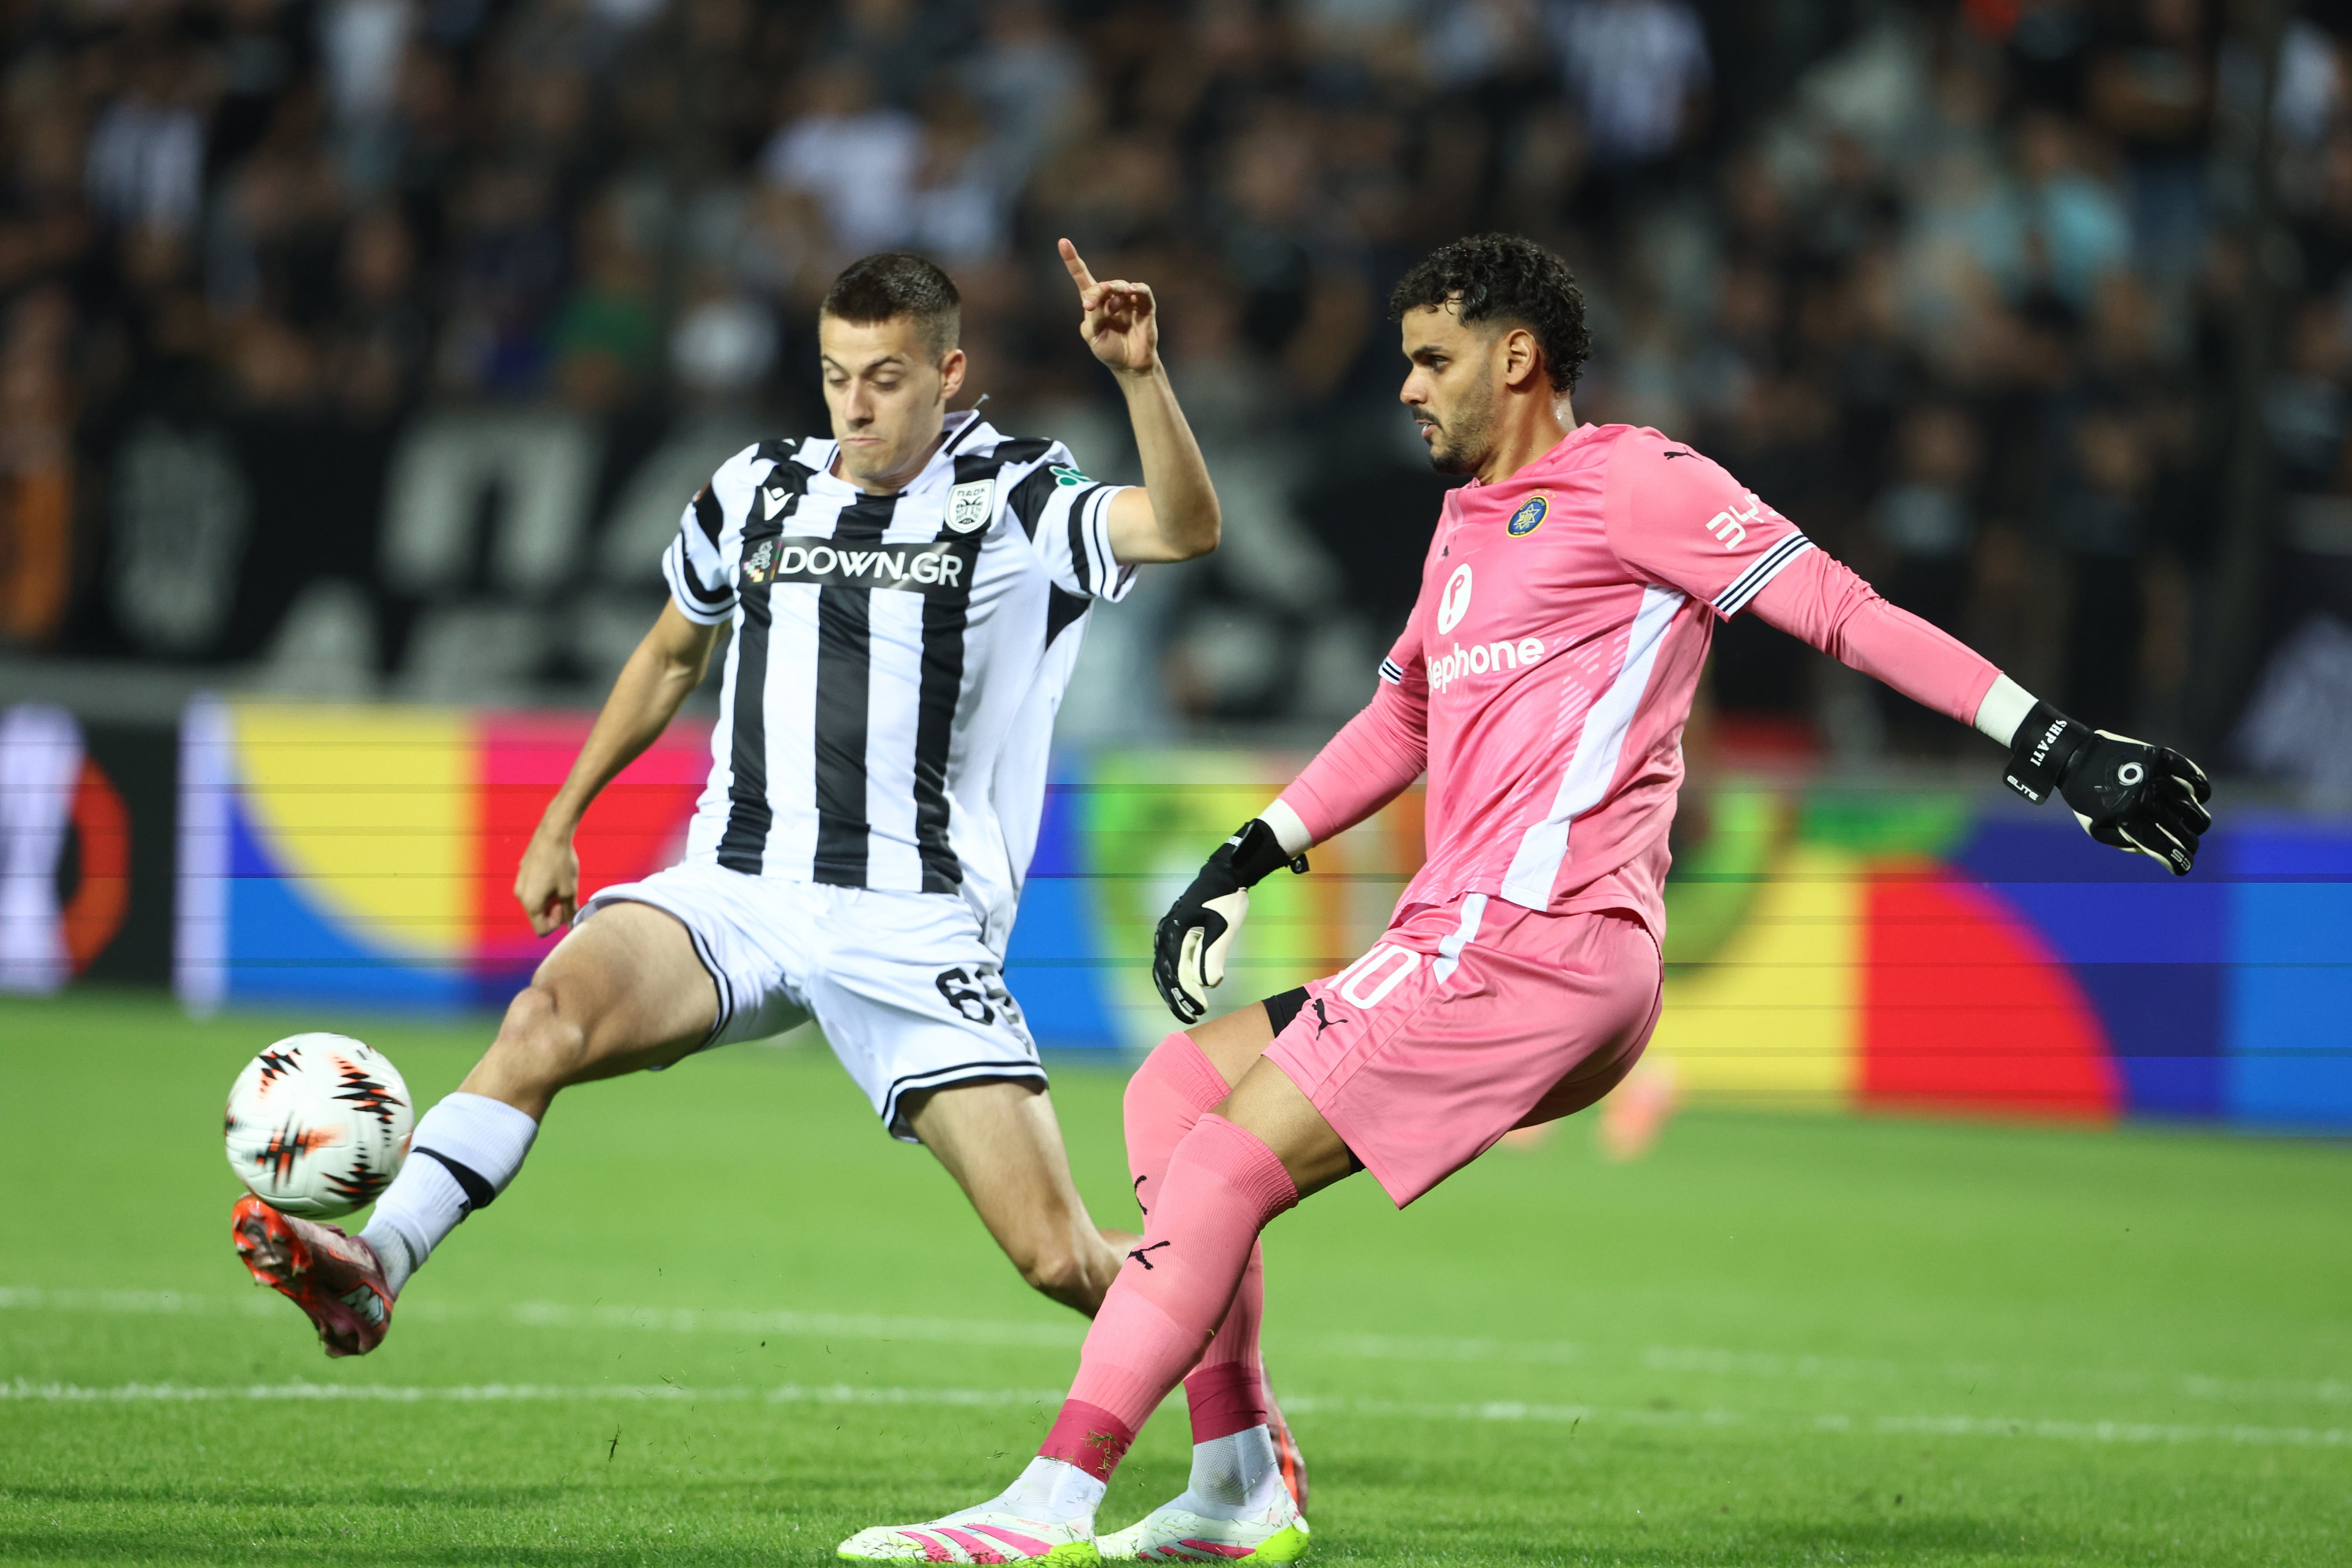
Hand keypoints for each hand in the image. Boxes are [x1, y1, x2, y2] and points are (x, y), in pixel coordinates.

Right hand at [514, 830, 580, 935]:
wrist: (552, 834)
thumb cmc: (561, 863)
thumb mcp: (569, 890)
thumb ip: (569, 911)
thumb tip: (571, 925)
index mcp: (530, 903)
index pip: (541, 929)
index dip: (556, 923)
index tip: (565, 907)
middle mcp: (520, 895)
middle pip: (537, 915)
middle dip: (553, 911)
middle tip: (566, 896)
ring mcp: (519, 882)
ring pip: (536, 902)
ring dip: (550, 899)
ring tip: (562, 884)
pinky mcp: (522, 872)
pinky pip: (533, 888)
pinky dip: (544, 888)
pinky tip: (555, 874)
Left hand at [1060, 237, 1157, 377]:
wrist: (1129, 365)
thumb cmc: (1109, 350)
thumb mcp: (1093, 336)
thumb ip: (1094, 318)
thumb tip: (1105, 301)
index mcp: (1094, 303)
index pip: (1082, 277)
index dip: (1072, 260)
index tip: (1063, 242)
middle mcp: (1111, 298)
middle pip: (1102, 285)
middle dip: (1096, 293)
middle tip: (1090, 305)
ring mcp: (1128, 300)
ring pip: (1120, 286)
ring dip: (1114, 293)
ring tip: (1113, 307)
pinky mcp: (1145, 306)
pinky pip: (1142, 291)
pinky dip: (1137, 288)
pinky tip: (1130, 291)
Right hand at [1151, 819, 1305, 1023]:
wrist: (1223, 875)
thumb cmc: (1226, 900)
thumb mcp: (1225, 928)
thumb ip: (1214, 956)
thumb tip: (1210, 983)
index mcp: (1174, 933)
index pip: (1176, 973)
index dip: (1187, 995)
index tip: (1199, 1010)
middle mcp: (1164, 934)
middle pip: (1164, 975)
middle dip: (1176, 999)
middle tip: (1191, 1018)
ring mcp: (1166, 933)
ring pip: (1163, 970)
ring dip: (1174, 991)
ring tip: (1187, 1010)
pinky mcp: (1172, 933)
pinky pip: (1168, 961)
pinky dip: (1174, 978)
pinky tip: (1186, 988)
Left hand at [2003, 704, 2212, 875]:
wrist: (2075, 756)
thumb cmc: (2087, 798)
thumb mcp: (2097, 828)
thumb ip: (2129, 843)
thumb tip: (2162, 849)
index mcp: (2128, 820)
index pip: (2166, 849)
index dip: (2180, 863)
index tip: (2184, 867)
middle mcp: (2146, 799)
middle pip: (2187, 834)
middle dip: (2188, 845)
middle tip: (2185, 843)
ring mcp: (2157, 777)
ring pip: (2196, 811)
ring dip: (2195, 821)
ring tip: (2186, 820)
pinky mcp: (2164, 759)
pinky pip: (2197, 779)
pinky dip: (2201, 791)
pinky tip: (2194, 796)